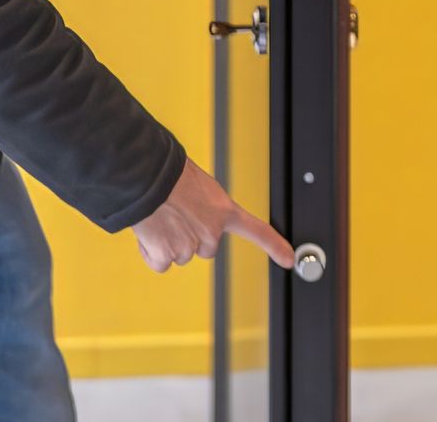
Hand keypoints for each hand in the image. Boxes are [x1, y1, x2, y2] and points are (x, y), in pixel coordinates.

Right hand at [133, 157, 294, 272]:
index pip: (257, 230)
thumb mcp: (200, 185)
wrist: (146, 178)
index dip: (274, 246)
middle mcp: (211, 232)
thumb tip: (195, 213)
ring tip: (160, 217)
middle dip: (191, 237)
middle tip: (176, 216)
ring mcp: (190, 245)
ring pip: (180, 254)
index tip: (289, 259)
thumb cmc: (169, 174)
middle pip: (205, 248)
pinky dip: (153, 252)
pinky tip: (150, 232)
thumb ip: (206, 206)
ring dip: (169, 242)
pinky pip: (161, 263)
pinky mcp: (168, 255)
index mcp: (224, 210)